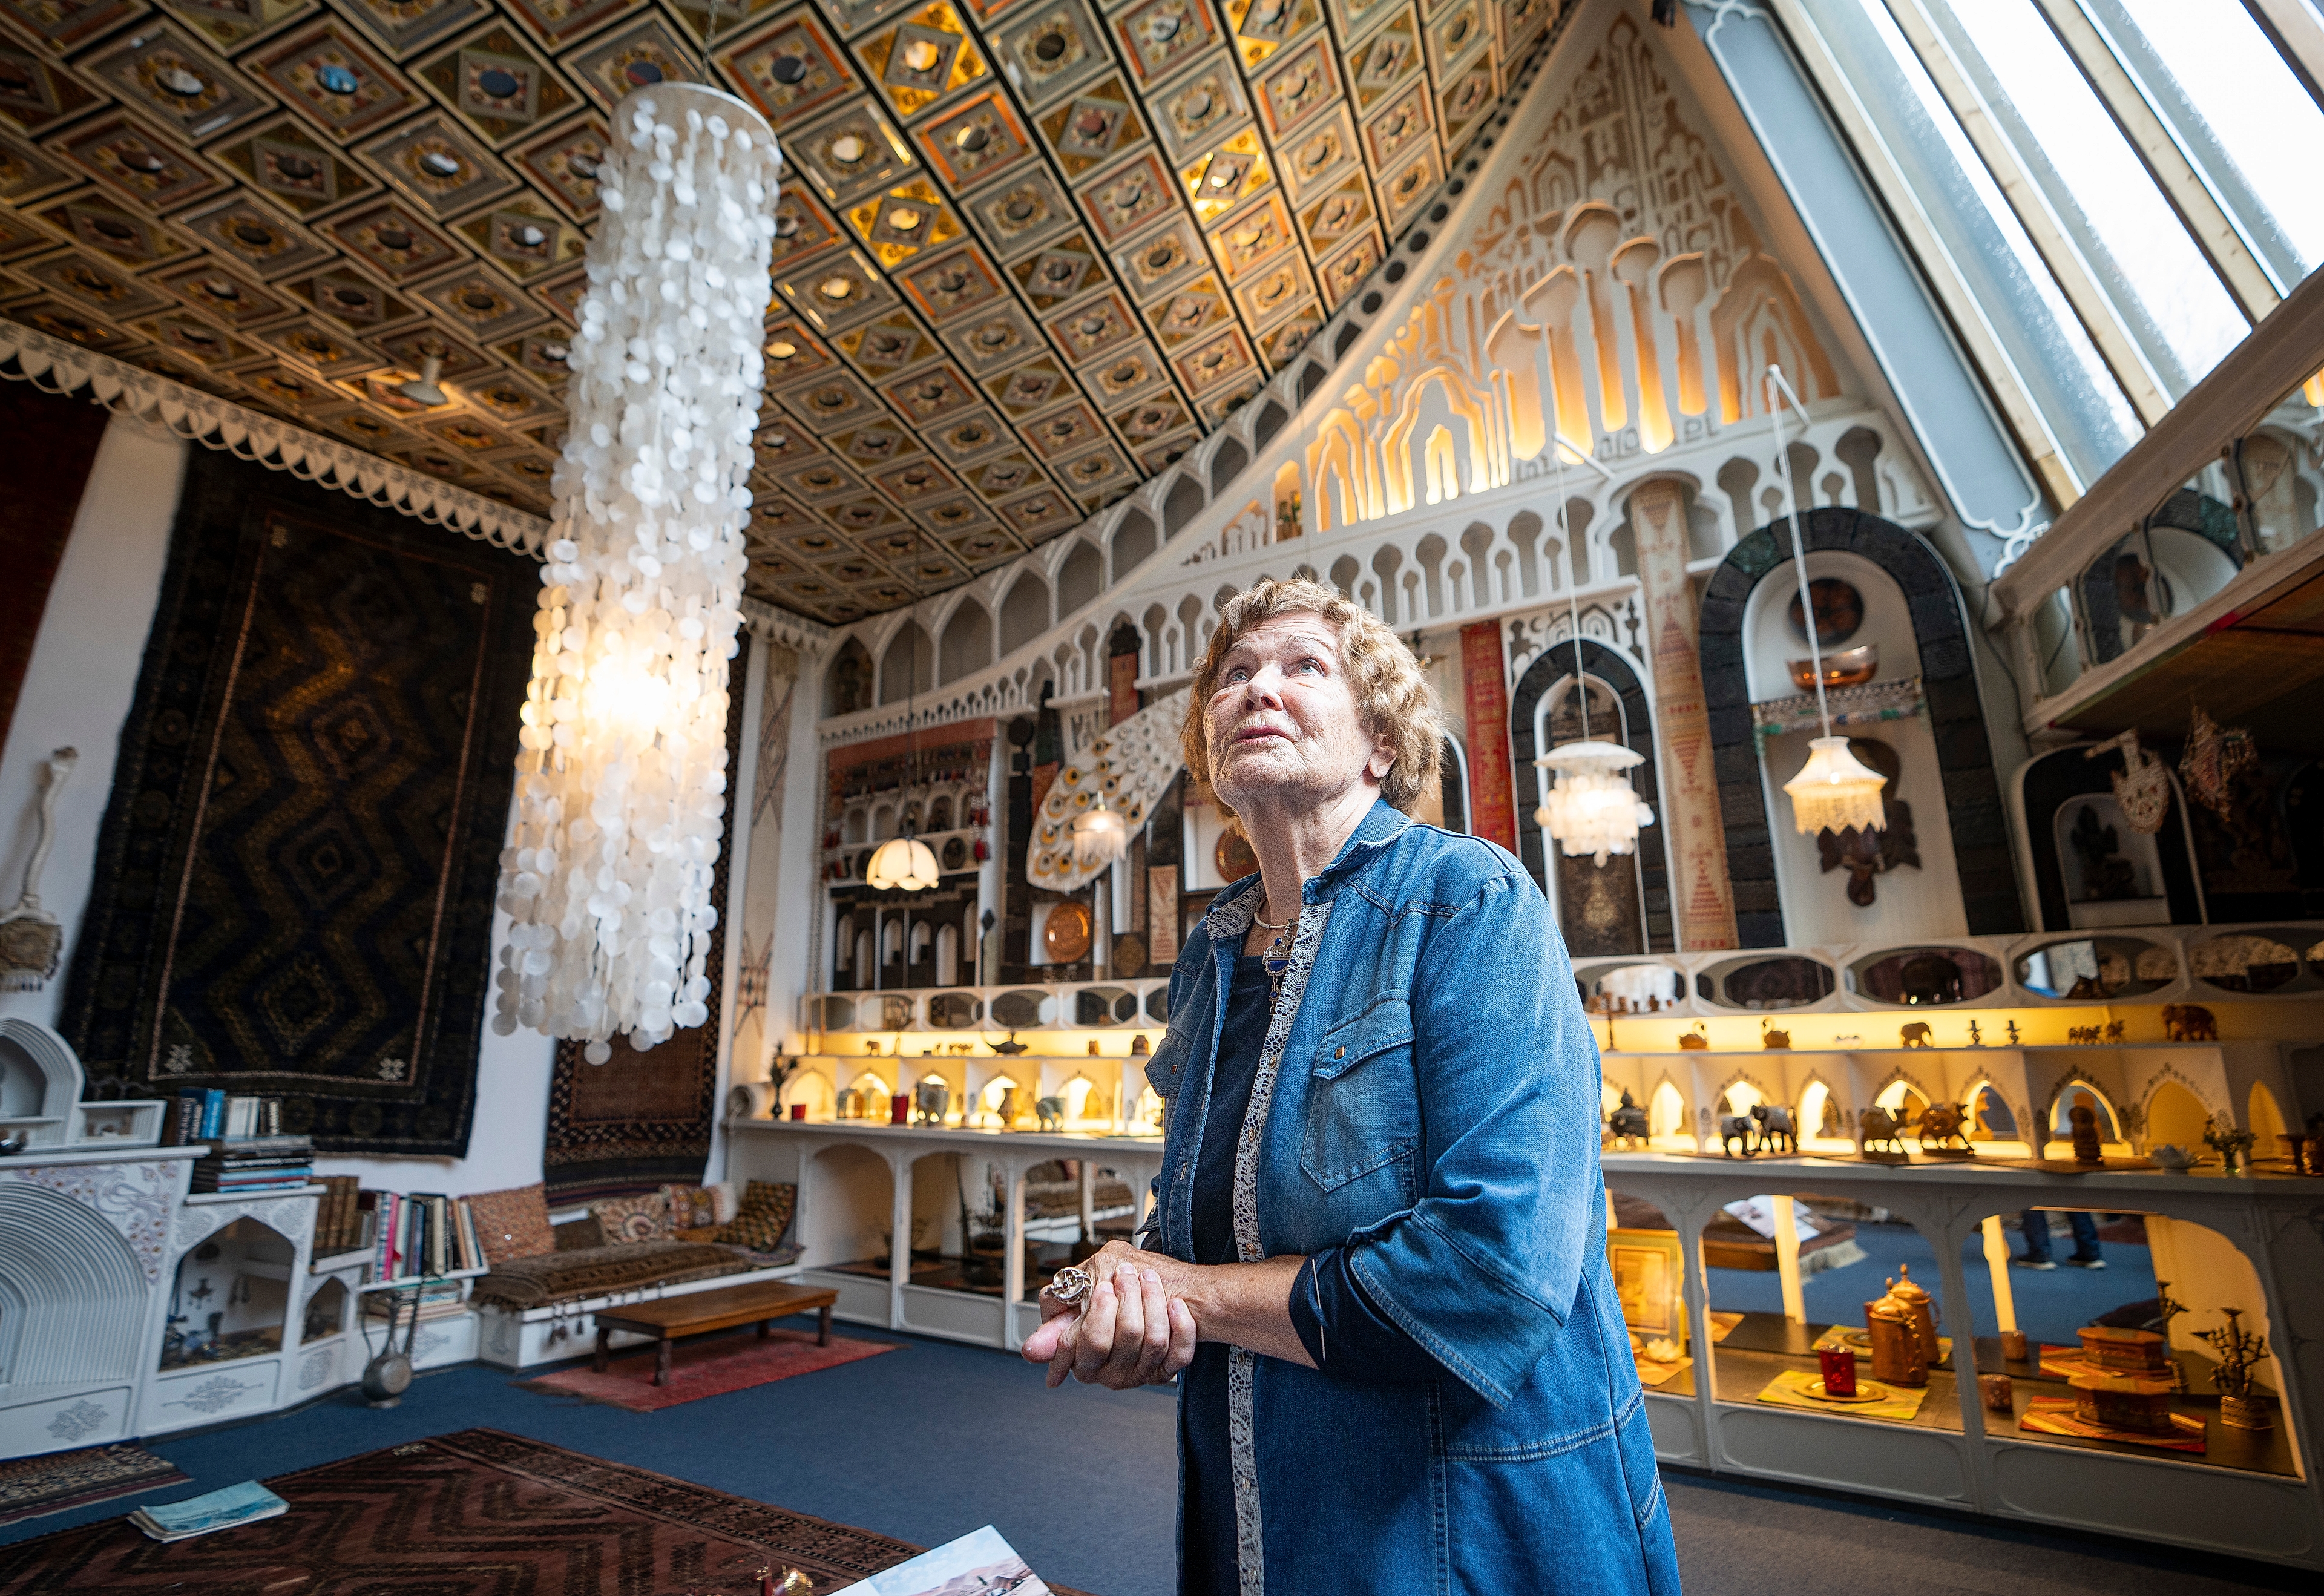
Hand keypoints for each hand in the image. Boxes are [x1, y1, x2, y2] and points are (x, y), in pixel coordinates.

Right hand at [1023, 1245, 1197, 1389]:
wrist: (1162, 1307)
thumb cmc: (1113, 1307)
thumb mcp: (1078, 1312)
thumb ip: (1056, 1329)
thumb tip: (1029, 1350)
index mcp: (1086, 1363)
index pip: (1092, 1342)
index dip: (1100, 1313)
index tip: (1102, 1287)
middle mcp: (1114, 1374)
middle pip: (1128, 1335)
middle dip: (1128, 1297)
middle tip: (1125, 1272)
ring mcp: (1143, 1371)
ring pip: (1154, 1339)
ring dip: (1153, 1299)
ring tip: (1148, 1276)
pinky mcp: (1171, 1366)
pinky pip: (1180, 1352)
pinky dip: (1181, 1324)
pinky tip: (1175, 1304)